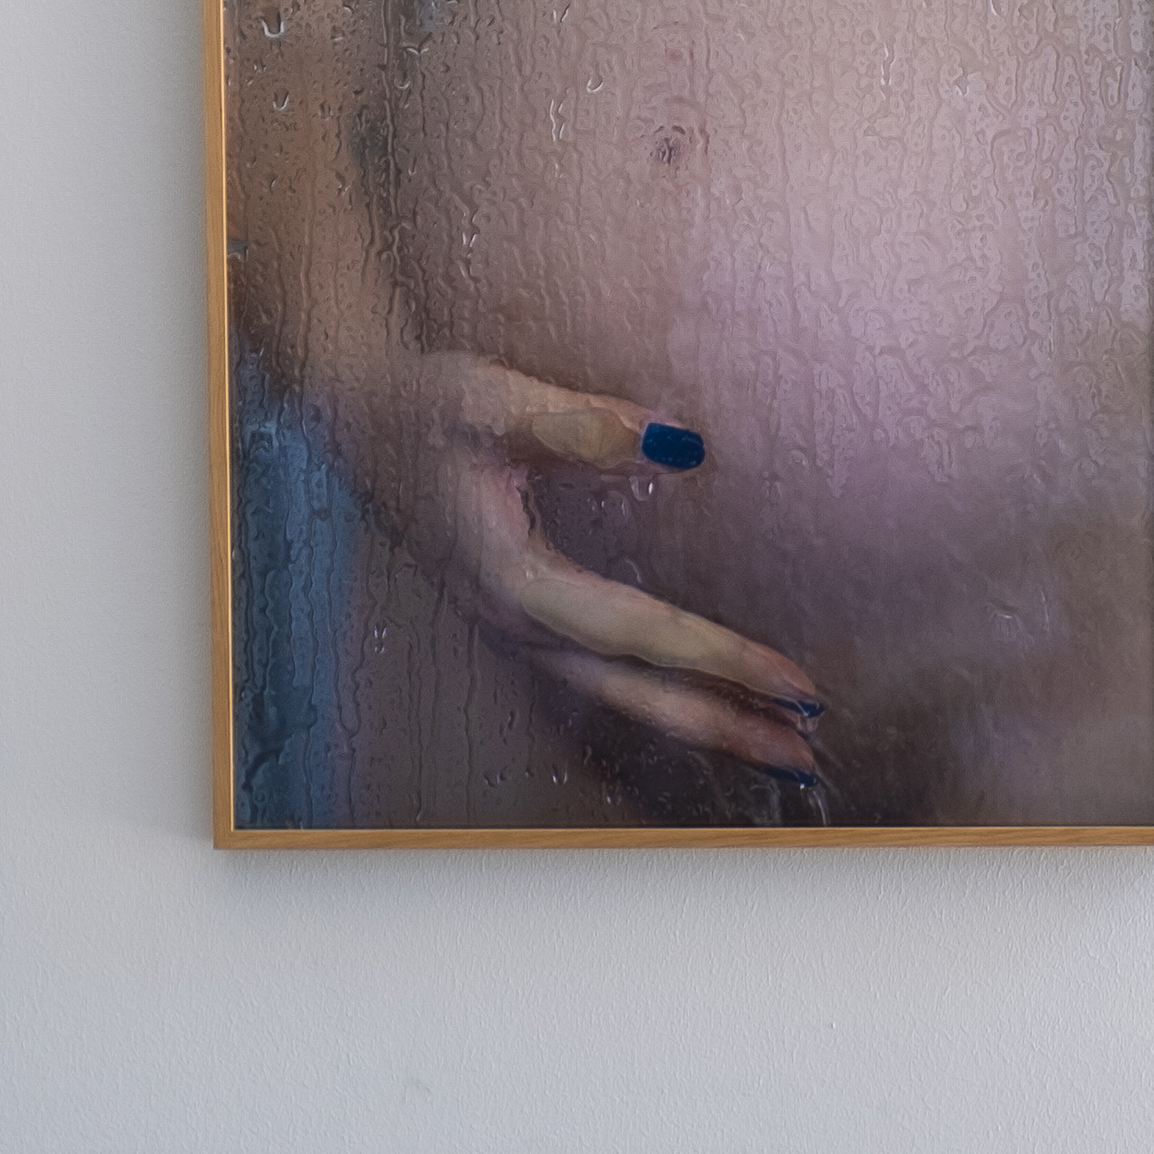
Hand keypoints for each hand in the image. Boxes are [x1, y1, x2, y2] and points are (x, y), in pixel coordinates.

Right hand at [330, 350, 827, 776]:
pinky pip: (597, 679)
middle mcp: (514, 621)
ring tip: (775, 750)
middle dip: (721, 727)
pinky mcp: (517, 617)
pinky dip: (656, 701)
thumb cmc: (420, 401)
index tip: (796, 684)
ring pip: (614, 698)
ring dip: (696, 726)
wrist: (348, 412)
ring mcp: (512, 628)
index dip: (718, 661)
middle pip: (631, 695)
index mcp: (513, 580)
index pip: (636, 634)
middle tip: (805, 755)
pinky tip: (703, 708)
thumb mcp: (490, 398)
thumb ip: (577, 422)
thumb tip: (679, 440)